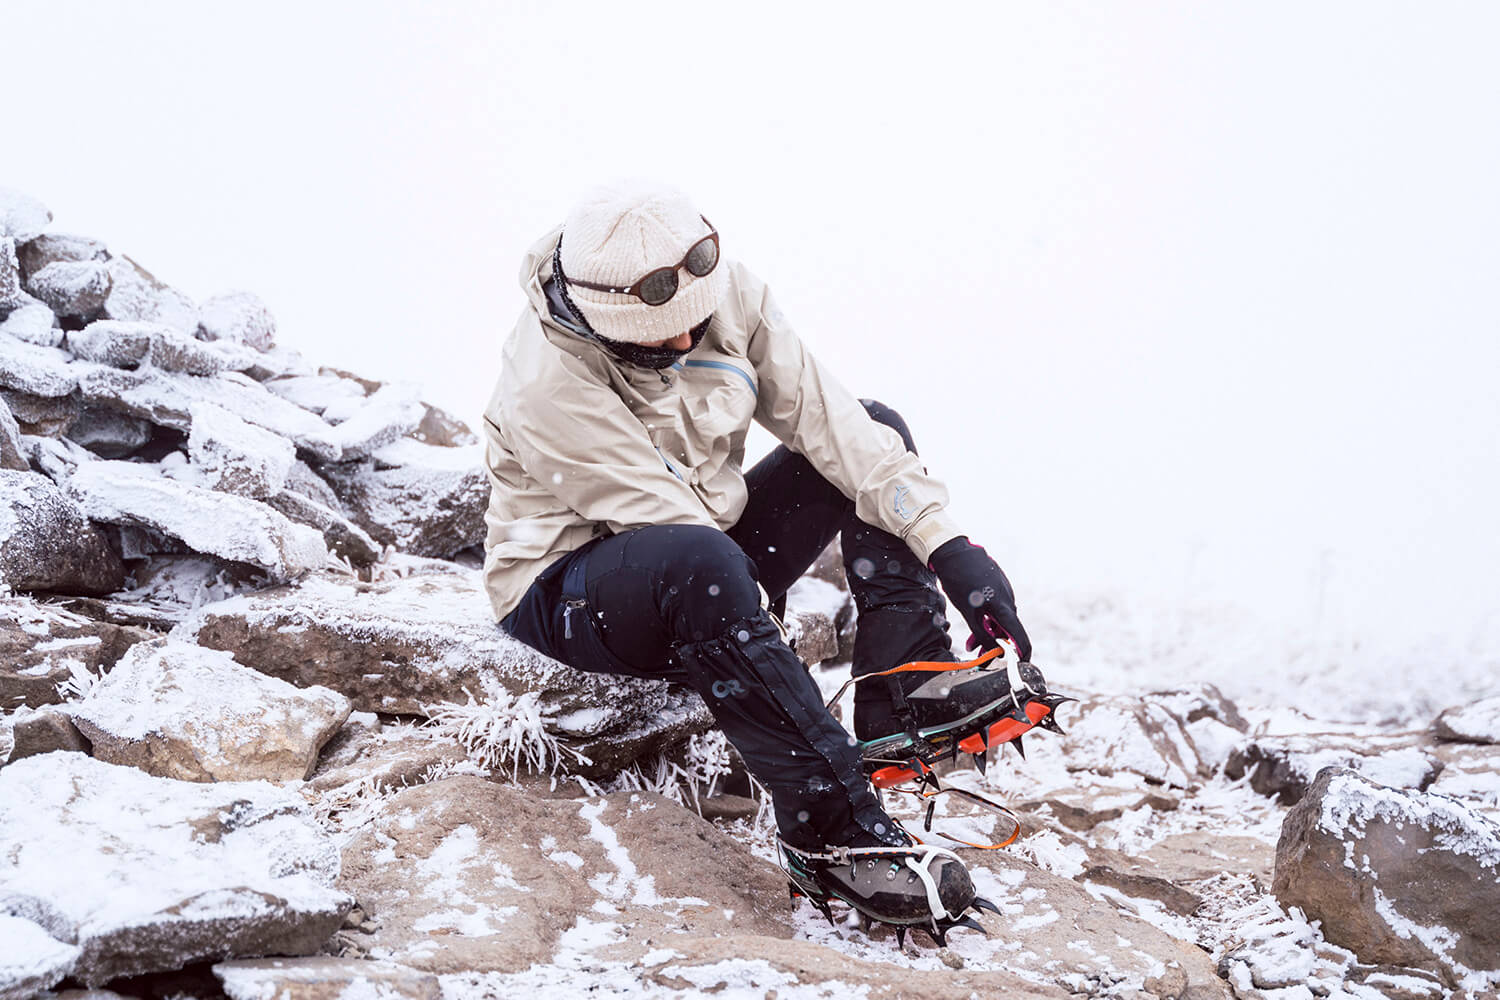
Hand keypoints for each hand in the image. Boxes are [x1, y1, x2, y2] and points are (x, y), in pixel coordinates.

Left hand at [929, 537, 1031, 661]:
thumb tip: (994, 651)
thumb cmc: (960, 582)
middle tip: (979, 655)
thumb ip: (982, 634)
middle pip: (1007, 630)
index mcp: (1005, 608)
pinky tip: (975, 622)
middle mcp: (1009, 600)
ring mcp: (1004, 592)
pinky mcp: (997, 586)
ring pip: (999, 619)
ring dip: (988, 632)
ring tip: (971, 643)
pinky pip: (996, 608)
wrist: (954, 552)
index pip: (1021, 639)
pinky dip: (987, 619)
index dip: (1022, 656)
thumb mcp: (969, 614)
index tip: (1018, 667)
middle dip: (994, 645)